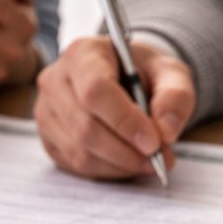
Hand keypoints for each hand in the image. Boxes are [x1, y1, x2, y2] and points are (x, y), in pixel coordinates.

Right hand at [33, 35, 194, 177]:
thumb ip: (176, 96)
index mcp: (83, 53)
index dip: (125, 121)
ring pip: (81, 151)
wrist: (123, 79)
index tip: (154, 142)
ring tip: (149, 161)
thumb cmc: (143, 73)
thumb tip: (166, 131)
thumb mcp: (170, 73)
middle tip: (160, 158)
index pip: (96, 90)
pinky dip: (109, 170)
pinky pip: (76, 164)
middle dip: (127, 150)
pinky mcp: (48, 138)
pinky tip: (127, 161)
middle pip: (86, 127)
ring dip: (121, 164)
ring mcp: (46, 112)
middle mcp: (55, 81)